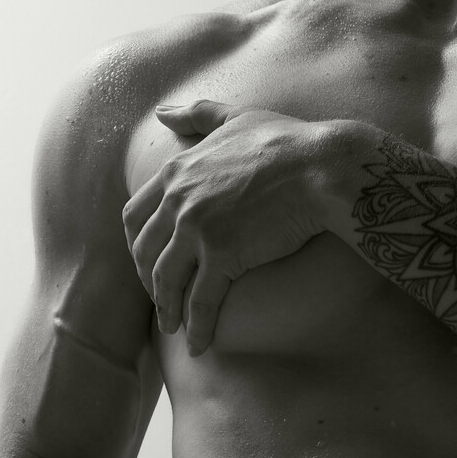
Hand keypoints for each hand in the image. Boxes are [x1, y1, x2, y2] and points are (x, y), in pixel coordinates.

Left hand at [122, 99, 335, 353]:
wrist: (321, 167)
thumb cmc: (288, 141)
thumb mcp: (235, 117)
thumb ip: (197, 116)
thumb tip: (163, 113)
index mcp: (177, 171)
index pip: (136, 214)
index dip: (137, 243)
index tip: (148, 258)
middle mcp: (178, 201)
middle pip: (145, 251)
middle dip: (147, 279)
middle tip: (160, 297)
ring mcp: (197, 230)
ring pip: (166, 280)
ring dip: (167, 309)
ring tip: (175, 328)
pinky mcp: (223, 256)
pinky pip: (201, 301)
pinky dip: (196, 326)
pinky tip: (200, 344)